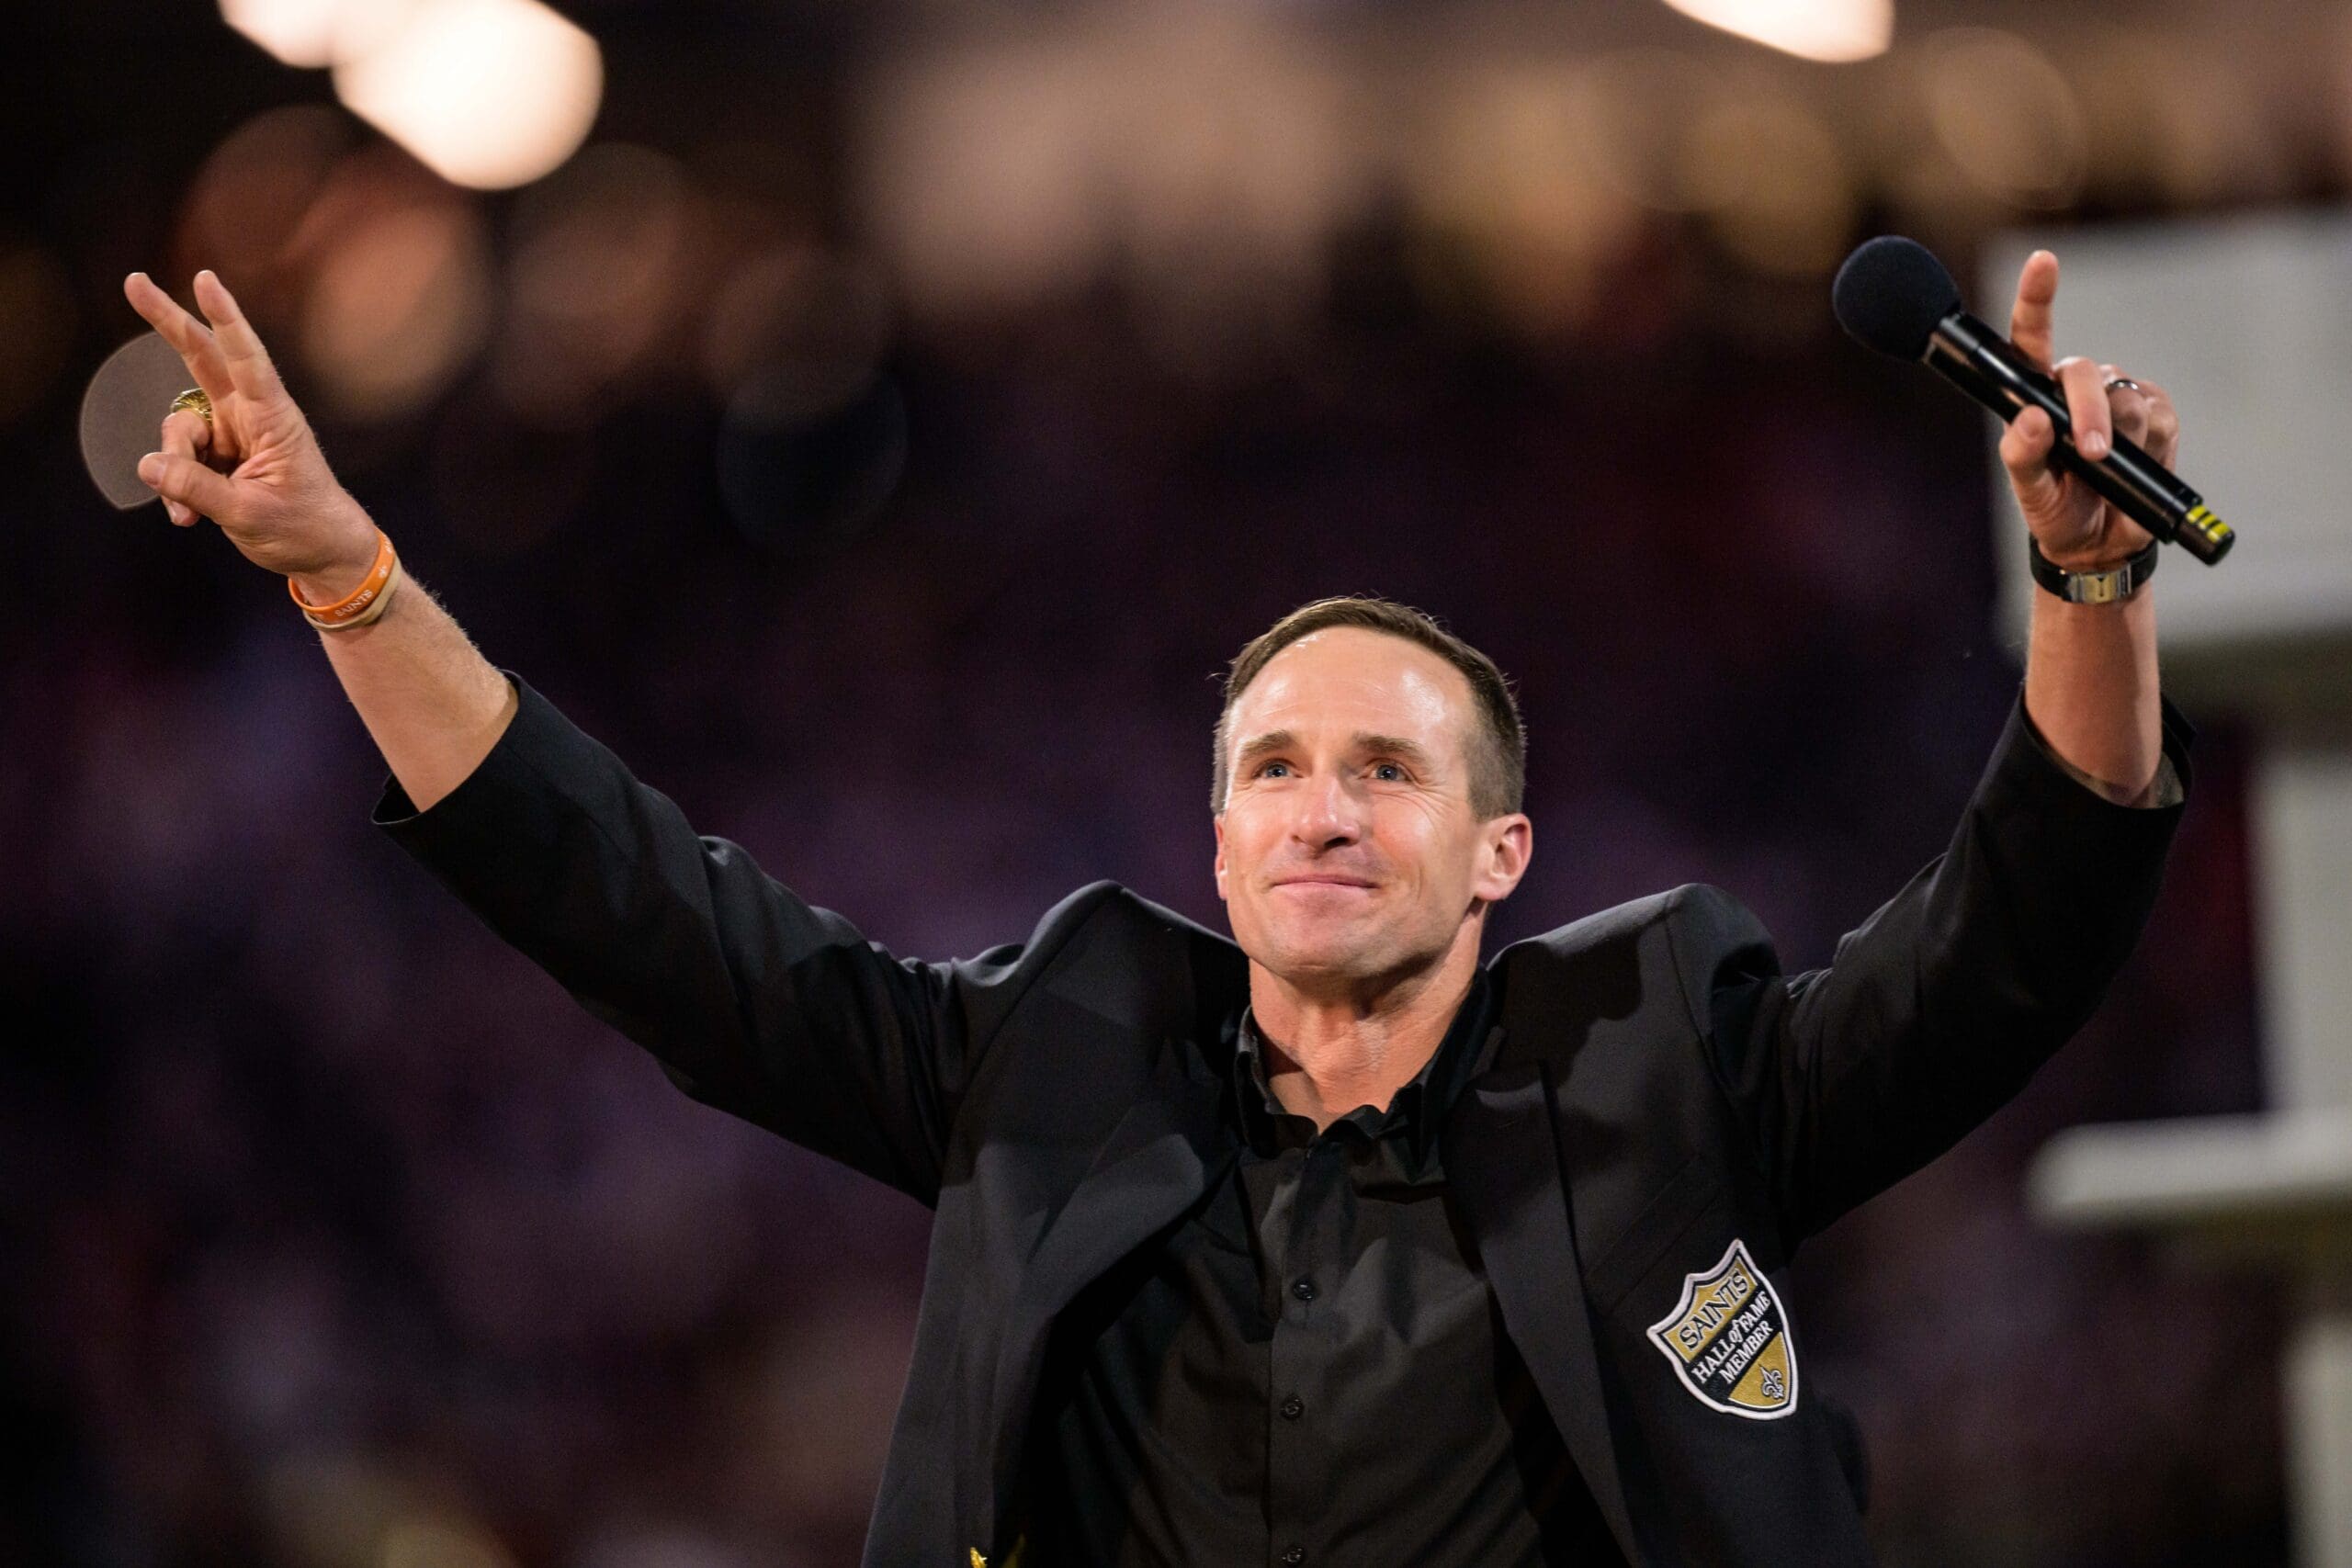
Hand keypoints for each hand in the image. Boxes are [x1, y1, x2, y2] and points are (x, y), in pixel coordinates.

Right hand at [122, 270, 378, 591]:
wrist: (322, 554)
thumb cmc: (304, 528)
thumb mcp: (250, 513)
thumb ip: (198, 488)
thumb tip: (148, 464)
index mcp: (273, 418)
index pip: (247, 360)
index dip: (226, 319)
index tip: (206, 280)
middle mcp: (249, 415)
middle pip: (201, 358)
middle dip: (167, 321)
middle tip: (133, 282)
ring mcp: (230, 432)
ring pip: (178, 429)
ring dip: (175, 471)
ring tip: (190, 515)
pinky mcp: (216, 455)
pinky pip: (177, 460)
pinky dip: (176, 489)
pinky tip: (188, 518)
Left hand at [1996, 249, 2182, 573]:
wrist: (2100, 542)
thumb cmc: (2055, 509)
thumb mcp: (2030, 491)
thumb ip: (2023, 458)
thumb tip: (2028, 421)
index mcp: (2034, 394)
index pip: (2032, 338)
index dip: (2036, 296)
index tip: (2043, 260)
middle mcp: (2075, 386)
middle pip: (2084, 376)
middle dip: (2090, 414)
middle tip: (2091, 454)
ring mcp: (2119, 395)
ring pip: (2126, 398)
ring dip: (2120, 437)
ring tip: (2105, 470)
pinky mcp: (2157, 411)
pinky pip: (2158, 417)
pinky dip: (2150, 443)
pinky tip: (2138, 460)